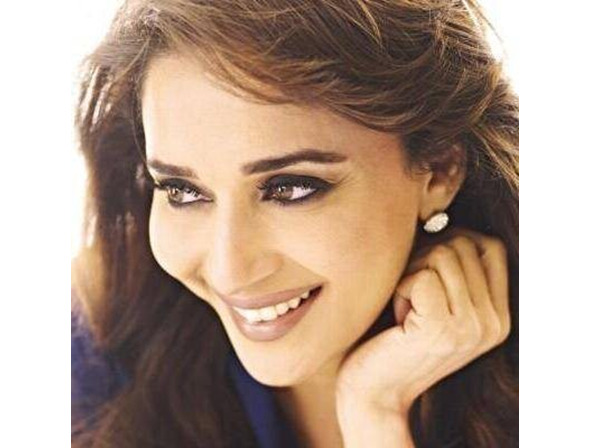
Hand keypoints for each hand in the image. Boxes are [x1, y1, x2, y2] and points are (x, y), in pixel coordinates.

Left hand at [335, 228, 510, 417]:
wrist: (374, 392)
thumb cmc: (396, 338)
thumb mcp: (438, 304)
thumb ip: (454, 271)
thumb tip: (441, 216)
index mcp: (498, 316)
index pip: (490, 246)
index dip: (454, 240)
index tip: (426, 262)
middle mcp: (493, 323)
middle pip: (463, 244)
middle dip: (425, 257)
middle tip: (408, 290)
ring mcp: (471, 327)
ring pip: (442, 254)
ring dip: (411, 273)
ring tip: (404, 305)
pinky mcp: (441, 329)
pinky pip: (421, 274)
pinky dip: (400, 287)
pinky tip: (396, 316)